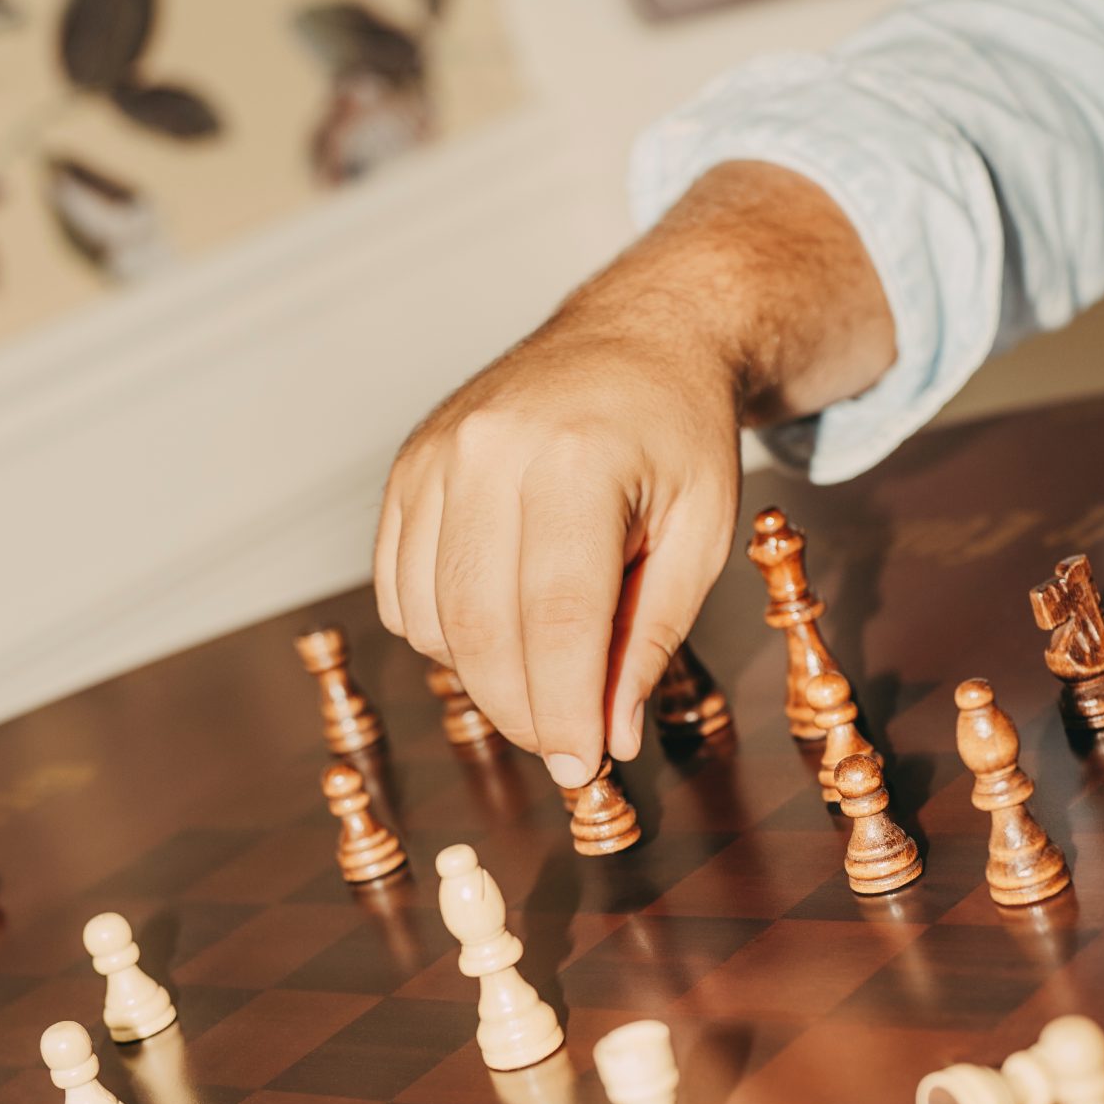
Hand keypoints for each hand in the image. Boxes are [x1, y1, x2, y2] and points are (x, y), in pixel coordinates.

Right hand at [374, 162, 894, 784]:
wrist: (637, 335)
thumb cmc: (680, 436)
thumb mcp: (703, 534)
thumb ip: (652, 636)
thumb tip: (606, 738)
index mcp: (576, 458)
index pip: (557, 618)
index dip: (564, 709)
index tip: (581, 769)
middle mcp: (489, 450)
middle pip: (482, 629)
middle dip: (522, 711)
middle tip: (566, 746)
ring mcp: (436, 456)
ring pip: (432, 620)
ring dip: (484, 676)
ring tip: (547, 668)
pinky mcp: (407, 468)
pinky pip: (400, 591)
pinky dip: (443, 634)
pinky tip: (501, 624)